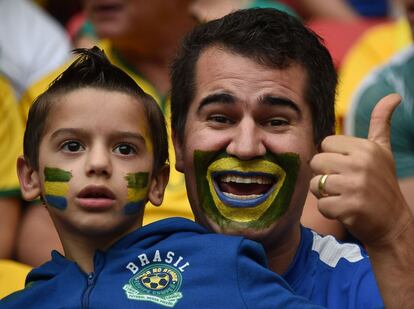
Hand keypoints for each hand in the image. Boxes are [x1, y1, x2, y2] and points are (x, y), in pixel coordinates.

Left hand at [309, 94, 411, 245]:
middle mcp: (361, 163)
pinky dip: (329, 211)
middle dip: (325, 175)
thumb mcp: (383, 150)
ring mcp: (355, 186)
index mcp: (366, 147)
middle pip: (316, 162)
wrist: (392, 223)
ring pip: (315, 183)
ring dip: (325, 194)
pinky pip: (320, 205)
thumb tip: (393, 96)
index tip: (347, 168)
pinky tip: (346, 211)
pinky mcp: (349, 207)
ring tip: (345, 197)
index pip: (325, 143)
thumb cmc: (382, 183)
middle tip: (344, 185)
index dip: (331, 157)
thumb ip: (381, 122)